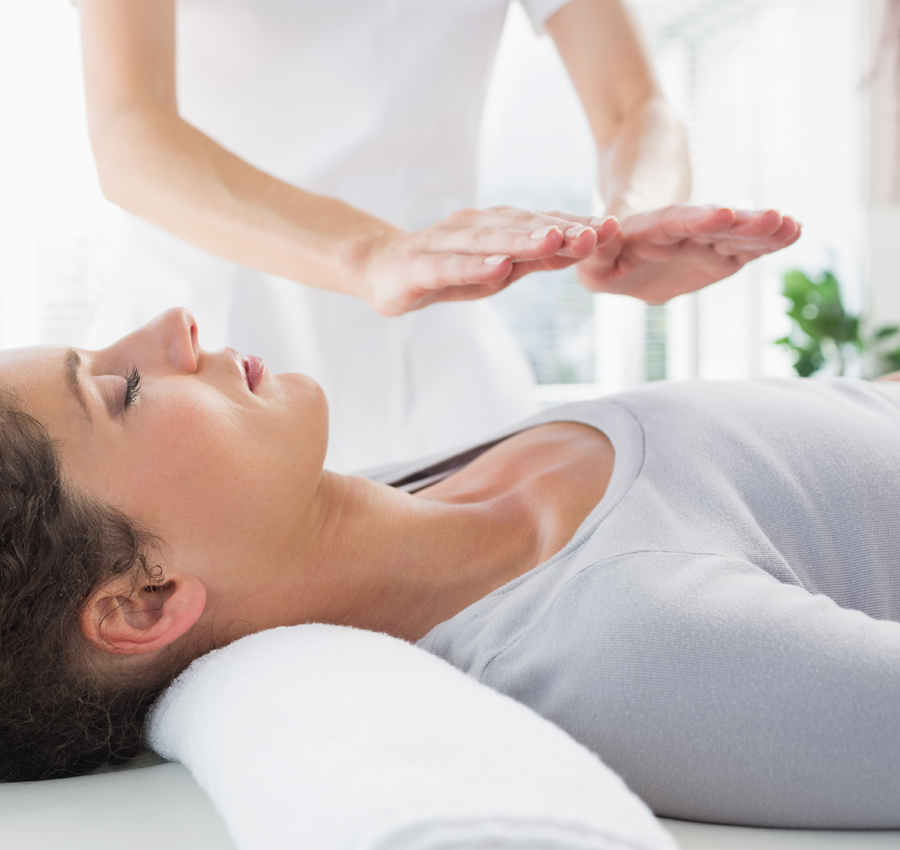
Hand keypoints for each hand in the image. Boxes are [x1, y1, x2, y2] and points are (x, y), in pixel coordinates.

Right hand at [357, 206, 620, 315]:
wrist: (380, 269)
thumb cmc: (447, 270)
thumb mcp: (498, 268)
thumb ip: (537, 258)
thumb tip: (585, 248)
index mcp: (497, 226)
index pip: (543, 224)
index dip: (578, 227)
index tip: (615, 229)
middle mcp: (474, 227)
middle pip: (522, 228)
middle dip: (561, 230)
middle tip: (598, 232)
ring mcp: (445, 243)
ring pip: (488, 241)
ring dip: (523, 240)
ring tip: (555, 240)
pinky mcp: (418, 265)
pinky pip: (450, 266)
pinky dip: (474, 266)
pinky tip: (497, 268)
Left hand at [575, 205, 801, 302]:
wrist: (627, 245)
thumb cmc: (606, 257)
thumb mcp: (593, 263)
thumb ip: (597, 253)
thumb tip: (608, 233)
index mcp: (649, 232)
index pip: (674, 223)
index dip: (697, 220)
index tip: (721, 214)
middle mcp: (682, 233)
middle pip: (715, 225)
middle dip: (742, 224)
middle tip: (773, 217)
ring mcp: (705, 243)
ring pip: (736, 235)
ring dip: (763, 232)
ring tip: (791, 224)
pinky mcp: (721, 258)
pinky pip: (747, 250)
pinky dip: (768, 244)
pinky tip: (794, 232)